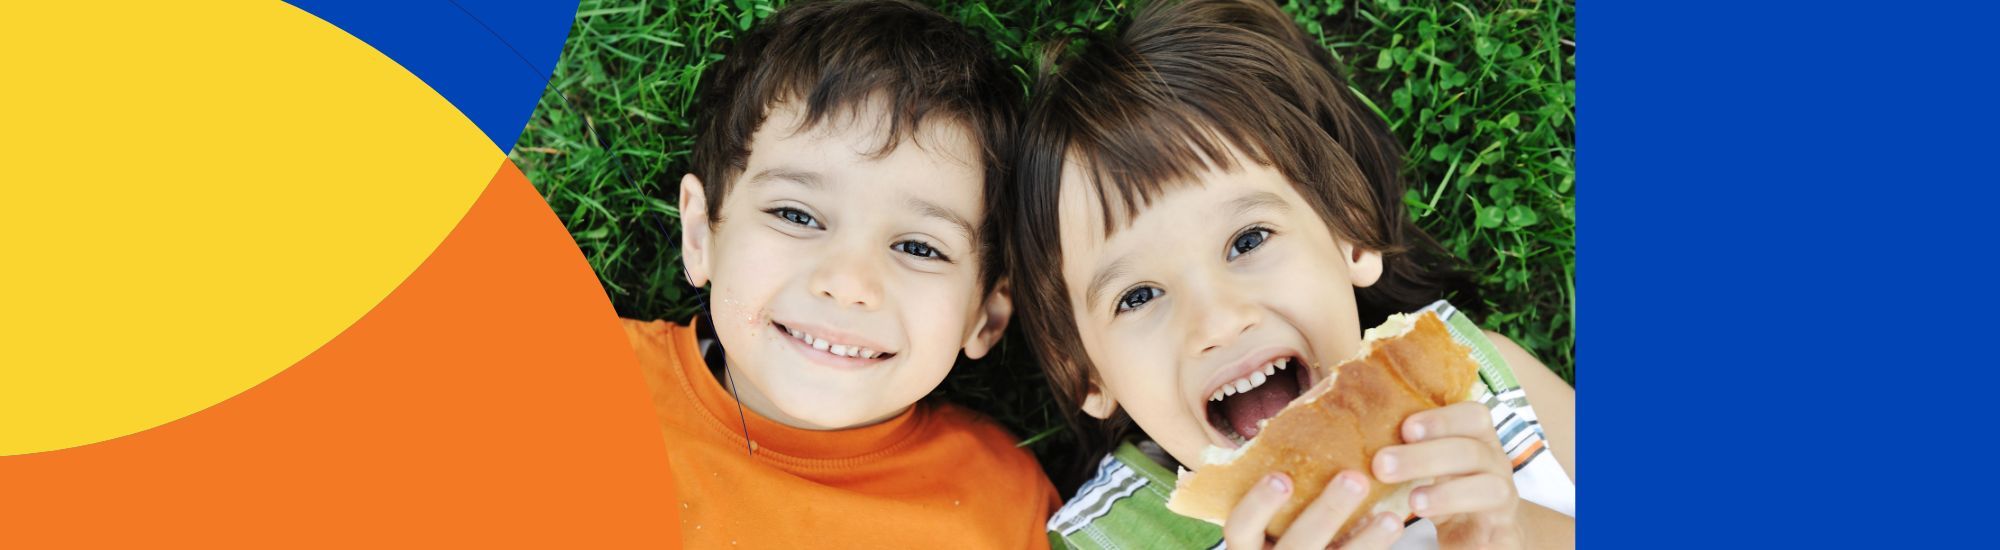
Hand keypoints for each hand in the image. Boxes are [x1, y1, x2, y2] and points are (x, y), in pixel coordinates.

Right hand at [1223, 470, 1403, 549]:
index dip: (1258, 504)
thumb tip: (1307, 420)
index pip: (1240, 527)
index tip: (1281, 476)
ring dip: (1365, 541)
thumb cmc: (1283, 534)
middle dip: (1327, 512)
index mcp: (1247, 546)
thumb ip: (1279, 490)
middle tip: (1354, 478)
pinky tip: (1394, 527)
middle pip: (1296, 546)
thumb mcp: (1270, 523)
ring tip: (1392, 517)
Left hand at [1374, 402, 1524, 548]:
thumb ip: (1403, 448)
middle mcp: (1494, 464)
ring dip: (1448, 494)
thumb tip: (1350, 431)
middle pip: (1471, 451)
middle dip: (1425, 456)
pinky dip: (1470, 533)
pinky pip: (1498, 531)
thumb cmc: (1446, 490)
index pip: (1473, 415)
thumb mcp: (1427, 466)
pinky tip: (1435, 528)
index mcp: (1477, 439)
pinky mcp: (1505, 534)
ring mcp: (1504, 499)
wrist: (1481, 535)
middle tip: (1382, 465)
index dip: (1442, 419)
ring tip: (1413, 503)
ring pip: (1490, 488)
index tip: (1405, 428)